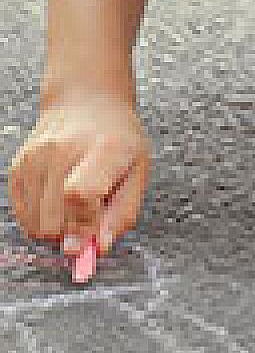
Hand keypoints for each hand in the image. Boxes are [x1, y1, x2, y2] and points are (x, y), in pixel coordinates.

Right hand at [9, 86, 149, 262]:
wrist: (85, 105)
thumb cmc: (118, 141)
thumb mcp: (138, 172)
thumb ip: (123, 212)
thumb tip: (100, 248)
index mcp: (104, 148)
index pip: (81, 194)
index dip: (84, 225)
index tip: (91, 241)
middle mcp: (63, 150)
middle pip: (55, 217)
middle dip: (74, 232)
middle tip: (90, 220)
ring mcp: (35, 159)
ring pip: (37, 223)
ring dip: (58, 228)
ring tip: (76, 206)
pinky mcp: (17, 169)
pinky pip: (24, 216)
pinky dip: (42, 220)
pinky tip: (59, 202)